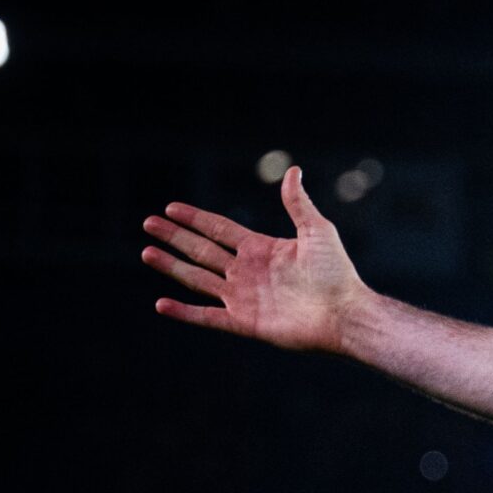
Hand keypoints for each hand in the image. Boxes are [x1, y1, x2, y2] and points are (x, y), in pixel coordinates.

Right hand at [143, 166, 370, 351]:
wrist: (346, 313)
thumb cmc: (338, 274)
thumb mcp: (317, 231)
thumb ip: (297, 204)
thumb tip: (292, 171)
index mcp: (261, 249)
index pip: (219, 230)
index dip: (195, 219)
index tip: (170, 208)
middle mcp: (248, 272)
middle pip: (201, 251)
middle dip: (175, 237)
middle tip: (148, 223)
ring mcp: (244, 297)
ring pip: (198, 279)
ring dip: (172, 266)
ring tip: (147, 252)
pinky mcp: (245, 322)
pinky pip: (208, 317)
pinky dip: (185, 312)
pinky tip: (162, 304)